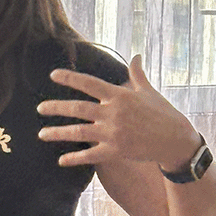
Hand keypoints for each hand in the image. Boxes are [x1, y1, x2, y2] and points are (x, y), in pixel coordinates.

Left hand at [37, 55, 200, 168]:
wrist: (175, 140)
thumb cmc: (163, 113)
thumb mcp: (149, 91)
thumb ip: (137, 74)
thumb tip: (136, 55)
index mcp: (119, 95)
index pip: (89, 83)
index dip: (70, 78)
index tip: (53, 75)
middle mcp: (113, 113)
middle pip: (77, 108)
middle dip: (55, 107)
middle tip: (39, 108)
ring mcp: (113, 133)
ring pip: (78, 132)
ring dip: (58, 133)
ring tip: (42, 134)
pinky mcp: (115, 151)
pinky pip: (89, 155)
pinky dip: (74, 158)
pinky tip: (61, 160)